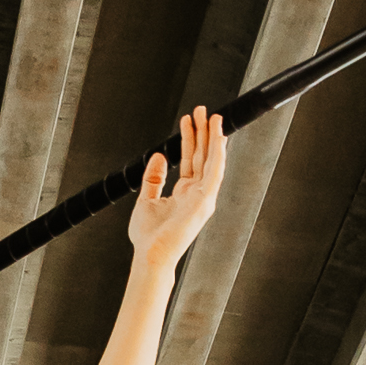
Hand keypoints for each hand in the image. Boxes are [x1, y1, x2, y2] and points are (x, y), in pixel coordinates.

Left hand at [126, 109, 224, 269]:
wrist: (150, 255)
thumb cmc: (148, 237)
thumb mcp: (146, 199)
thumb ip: (154, 178)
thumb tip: (159, 156)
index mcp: (185, 193)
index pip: (191, 159)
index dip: (190, 138)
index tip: (188, 120)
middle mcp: (197, 194)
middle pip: (203, 156)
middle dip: (203, 132)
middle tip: (201, 110)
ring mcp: (203, 198)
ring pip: (212, 161)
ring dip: (213, 138)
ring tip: (212, 116)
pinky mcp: (205, 202)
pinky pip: (215, 173)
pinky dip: (218, 154)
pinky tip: (218, 138)